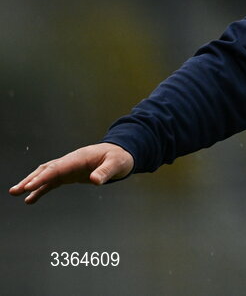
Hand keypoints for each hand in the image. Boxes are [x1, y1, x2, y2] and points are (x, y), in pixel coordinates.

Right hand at [9, 143, 133, 204]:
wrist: (121, 154)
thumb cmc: (119, 157)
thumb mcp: (117, 164)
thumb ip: (106, 172)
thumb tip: (95, 181)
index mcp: (79, 158)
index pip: (57, 168)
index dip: (43, 177)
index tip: (29, 186)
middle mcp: (70, 161)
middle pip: (46, 170)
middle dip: (31, 179)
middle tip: (16, 190)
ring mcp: (68, 168)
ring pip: (46, 175)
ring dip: (31, 183)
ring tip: (16, 193)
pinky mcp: (69, 175)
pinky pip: (52, 182)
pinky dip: (41, 189)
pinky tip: (30, 199)